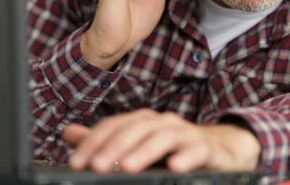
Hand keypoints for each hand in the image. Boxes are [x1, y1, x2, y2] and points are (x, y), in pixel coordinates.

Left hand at [63, 109, 260, 172]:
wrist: (220, 150)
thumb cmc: (173, 150)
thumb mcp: (137, 146)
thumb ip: (106, 141)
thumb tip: (69, 133)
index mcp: (145, 121)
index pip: (115, 125)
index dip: (93, 141)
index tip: (76, 162)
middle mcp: (164, 123)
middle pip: (137, 127)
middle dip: (114, 146)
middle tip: (95, 166)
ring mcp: (187, 133)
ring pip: (164, 136)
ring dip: (144, 151)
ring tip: (126, 167)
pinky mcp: (207, 148)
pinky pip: (197, 150)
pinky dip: (185, 157)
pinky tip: (174, 167)